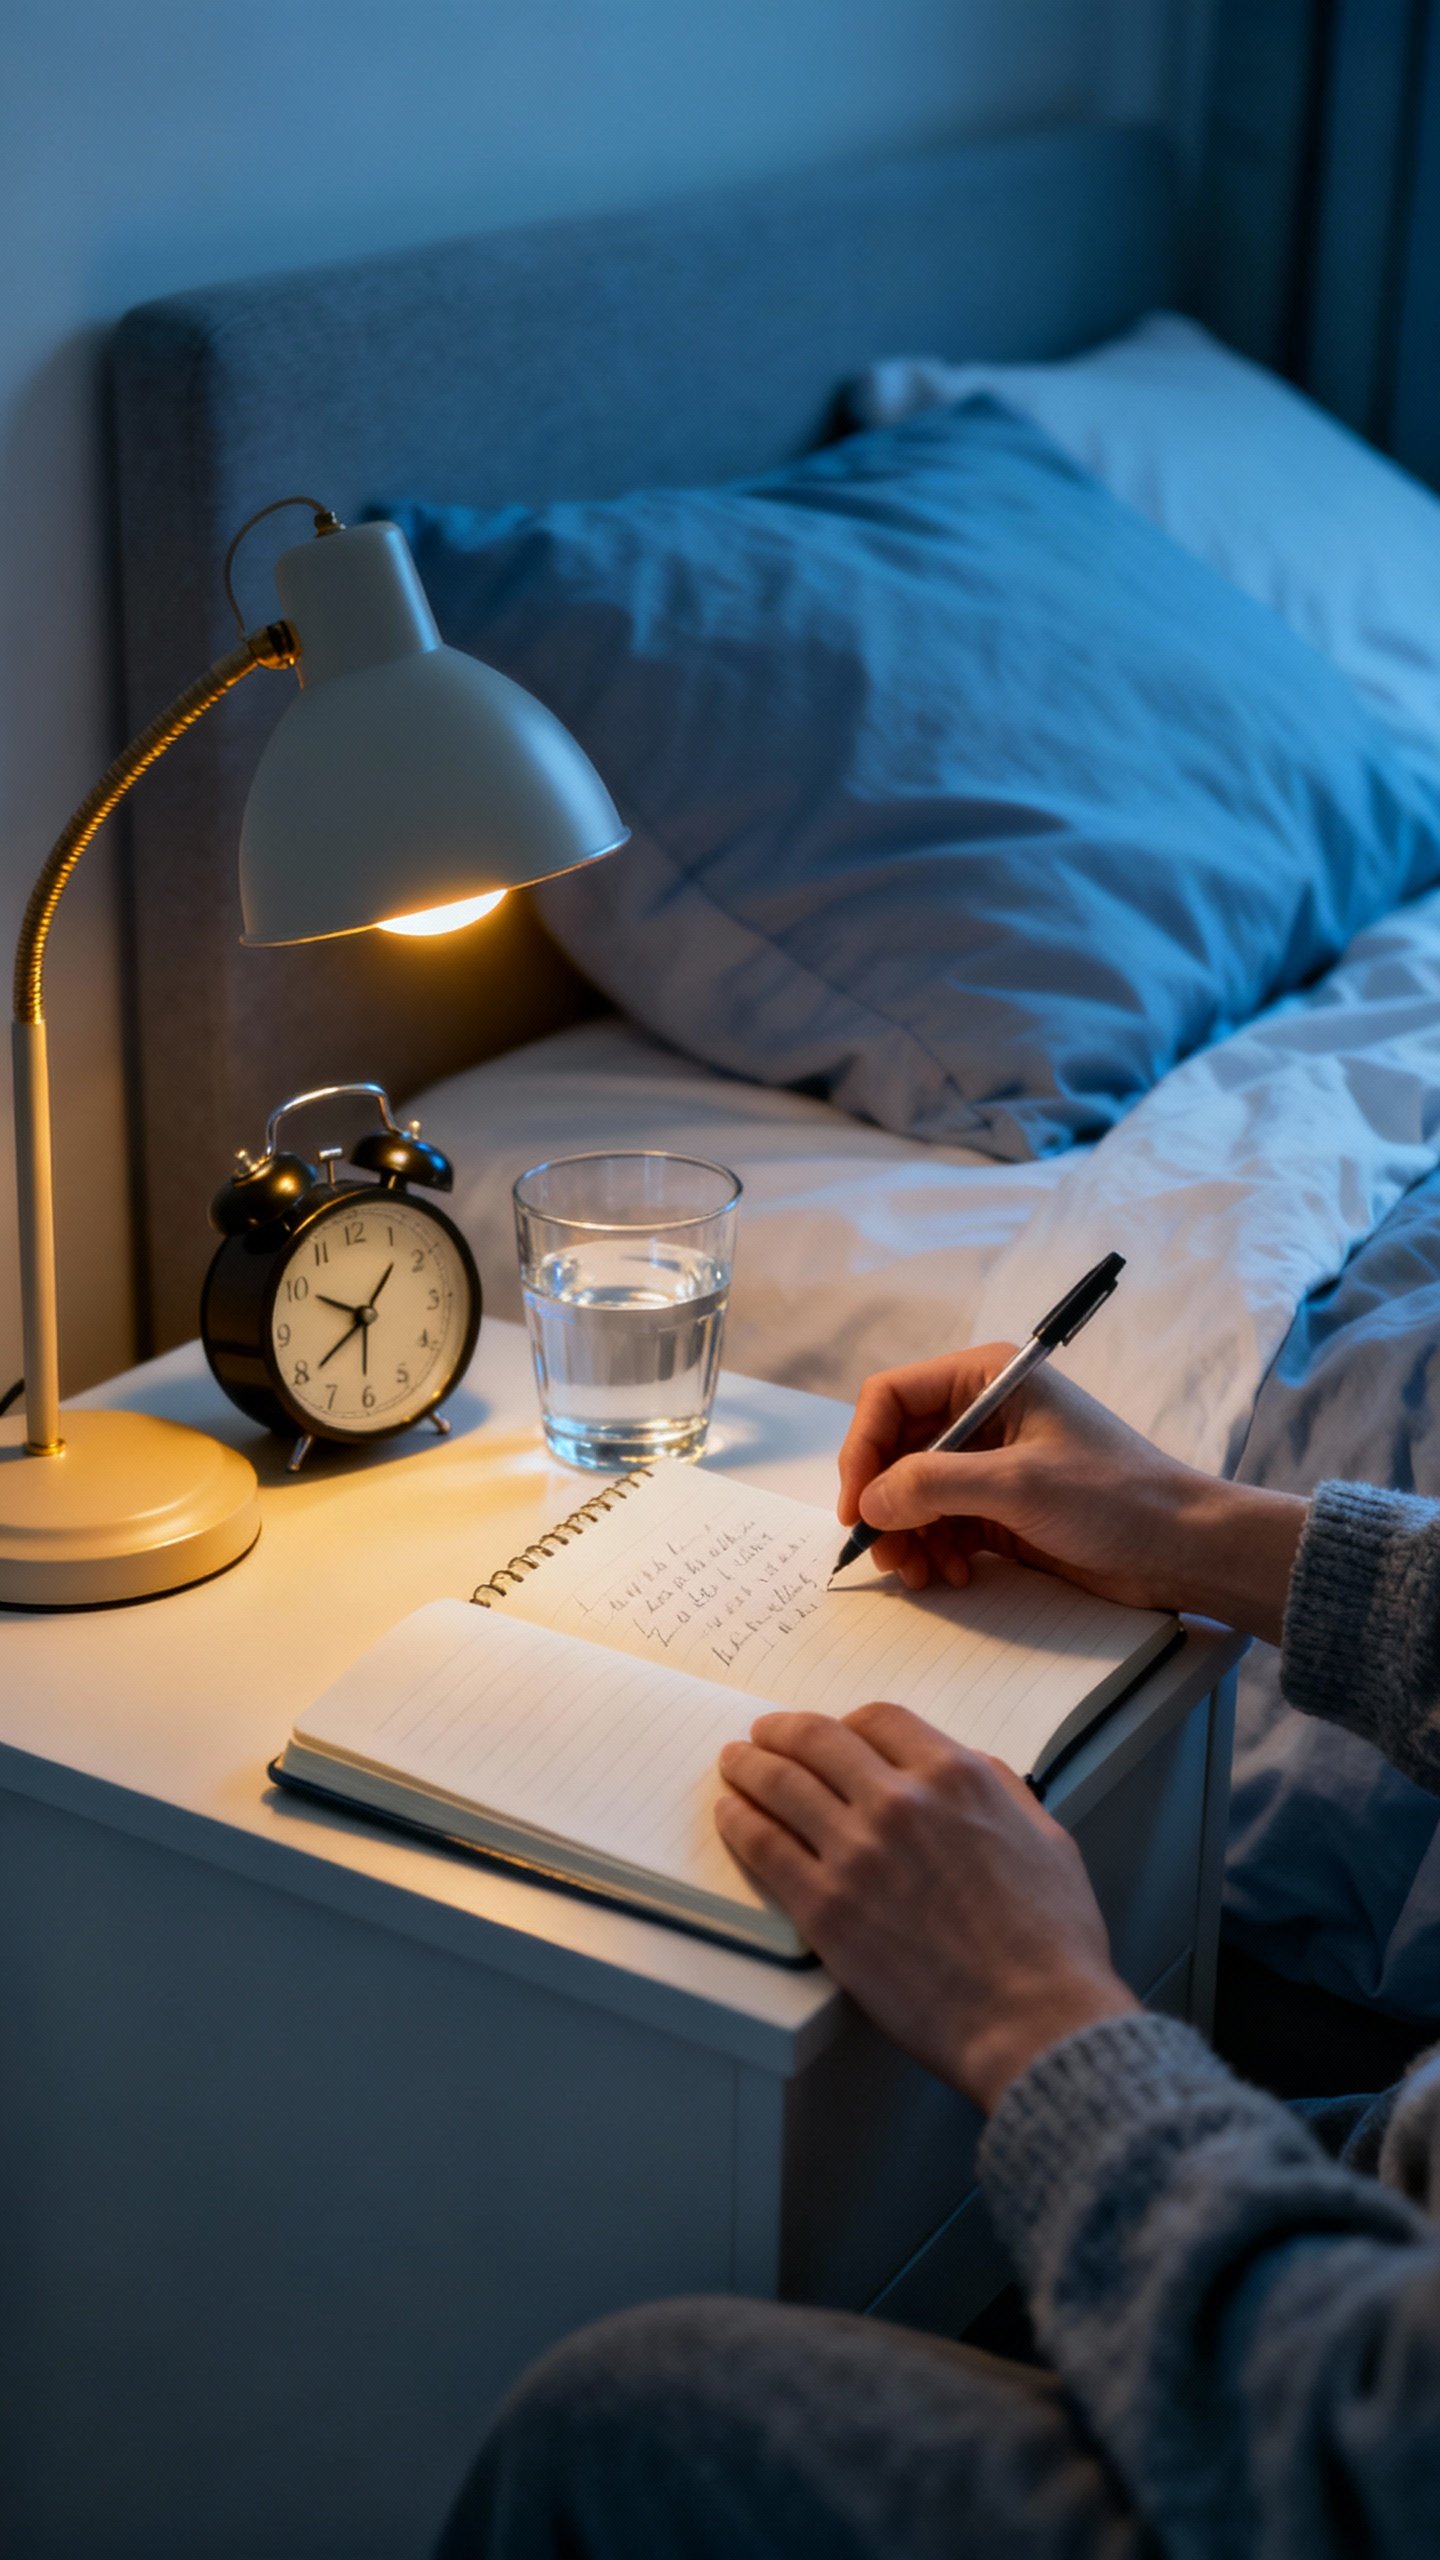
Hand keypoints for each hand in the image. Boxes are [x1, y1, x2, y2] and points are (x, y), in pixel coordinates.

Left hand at [716, 1700, 1135, 2111]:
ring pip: (782, 1785)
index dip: (847, 1722)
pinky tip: (730, 1815)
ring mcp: (856, 1852)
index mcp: (956, 1777)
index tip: (831, 1732)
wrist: (1033, 2018)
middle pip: (818, 1741)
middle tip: (762, 1735)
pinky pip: (764, 1847)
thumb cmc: (1052, 1940)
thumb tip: (967, 1768)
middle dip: (782, 1731)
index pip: (880, 1720)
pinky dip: (740, 1822)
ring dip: (749, 1767)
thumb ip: (1002, 1791)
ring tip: (733, 1764)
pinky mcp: (824, 1907)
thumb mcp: (1047, 1838)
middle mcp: (899, 1801)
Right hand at [838, 1346, 1306, 1643]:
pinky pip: (941, 1524)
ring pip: (912, 1493)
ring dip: (907, 1537)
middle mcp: (981, 1412)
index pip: (891, 1397)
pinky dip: (935, 1552)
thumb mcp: (1017, 1485)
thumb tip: (869, 1502)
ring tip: (923, 1576)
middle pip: (895, 1450)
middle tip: (886, 1557)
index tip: (857, 1509)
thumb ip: (933, 1485)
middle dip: (885, 1504)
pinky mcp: (1000, 1507)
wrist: (1182, 1548)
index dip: (863, 1450)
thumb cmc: (1114, 1498)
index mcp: (985, 1378)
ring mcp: (989, 1462)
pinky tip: (953, 1576)